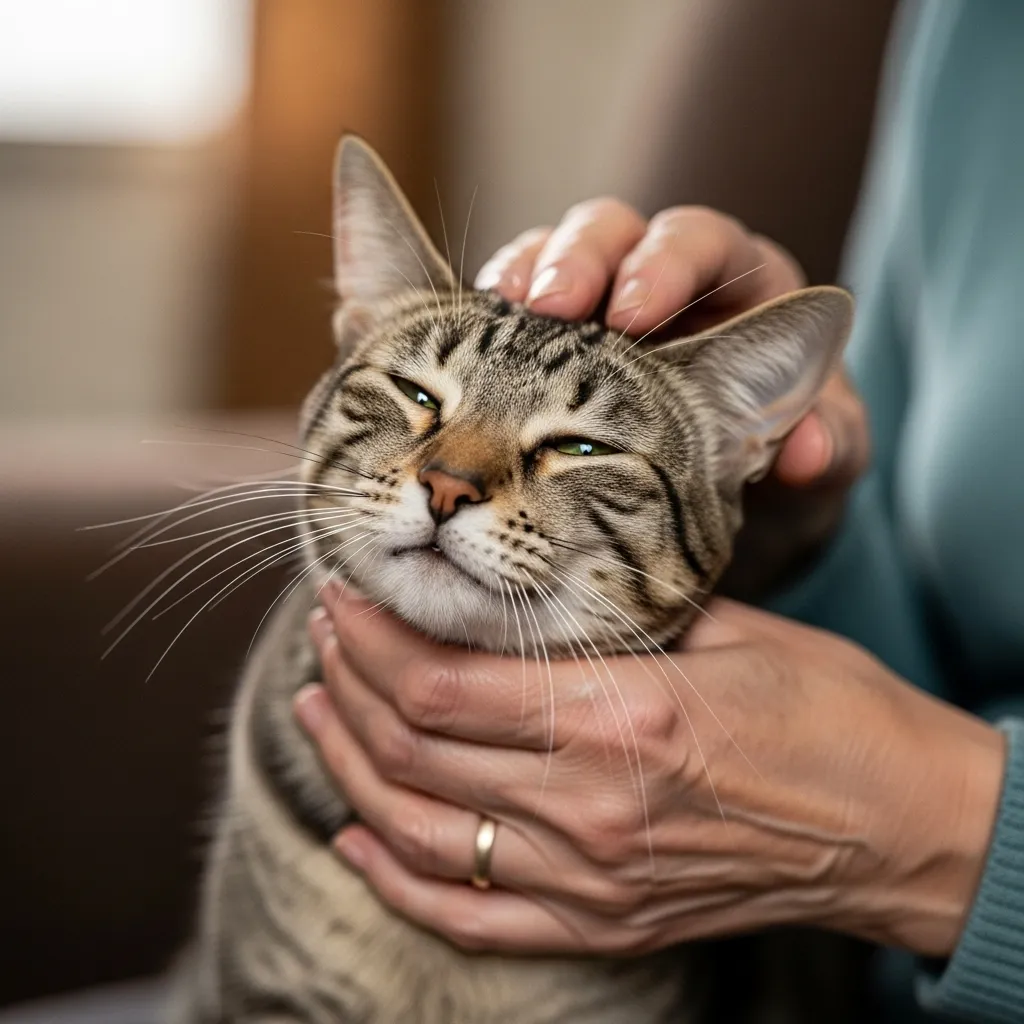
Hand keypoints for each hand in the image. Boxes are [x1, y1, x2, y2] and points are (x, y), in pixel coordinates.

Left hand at [298, 586, 1003, 958]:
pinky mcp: (601, 924)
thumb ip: (617, 616)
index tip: (347, 598)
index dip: (375, 641)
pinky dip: (392, 875)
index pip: (443, 686)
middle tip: (329, 633)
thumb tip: (526, 590)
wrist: (896, 825)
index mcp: (624, 717)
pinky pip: (463, 915)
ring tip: (320, 708)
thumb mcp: (728, 629)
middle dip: (349, 683)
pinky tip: (356, 831)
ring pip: (416, 832)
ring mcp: (591, 881)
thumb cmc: (827, 712)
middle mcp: (592, 809)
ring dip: (349, 765)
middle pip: (413, 751)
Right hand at [475, 201, 869, 595]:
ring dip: (520, 278)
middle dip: (579, 259)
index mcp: (735, 287)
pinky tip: (470, 339)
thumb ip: (829, 448)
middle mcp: (655, 285)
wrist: (726, 513)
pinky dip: (482, 322)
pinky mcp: (538, 351)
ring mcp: (588, 315)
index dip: (665, 265)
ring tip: (498, 307)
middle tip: (553, 304)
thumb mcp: (818, 465)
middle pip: (609, 231)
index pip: (698, 243)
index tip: (634, 311)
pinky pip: (501, 318)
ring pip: (545, 259)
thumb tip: (810, 447)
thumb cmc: (779, 469)